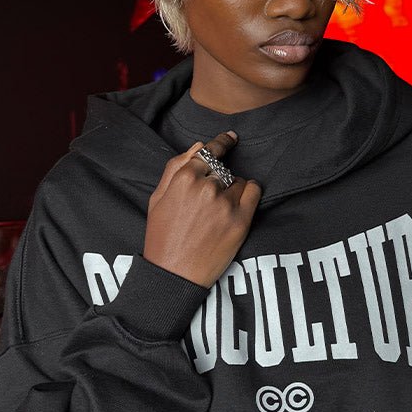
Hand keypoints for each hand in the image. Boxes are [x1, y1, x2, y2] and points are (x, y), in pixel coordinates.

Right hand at [143, 131, 261, 288]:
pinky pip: (255, 191)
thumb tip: (198, 145)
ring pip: (239, 180)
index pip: (209, 151)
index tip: (230, 138)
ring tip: (219, 208)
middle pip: (223, 168)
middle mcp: (207, 187)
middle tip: (210, 198)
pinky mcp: (241, 220)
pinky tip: (239, 203)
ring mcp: (225, 204)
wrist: (174, 274)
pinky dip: (250, 193)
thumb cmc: (162, 236)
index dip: (221, 143)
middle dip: (219, 177)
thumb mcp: (157, 198)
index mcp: (184, 178)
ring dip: (233, 188)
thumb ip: (175, 167)